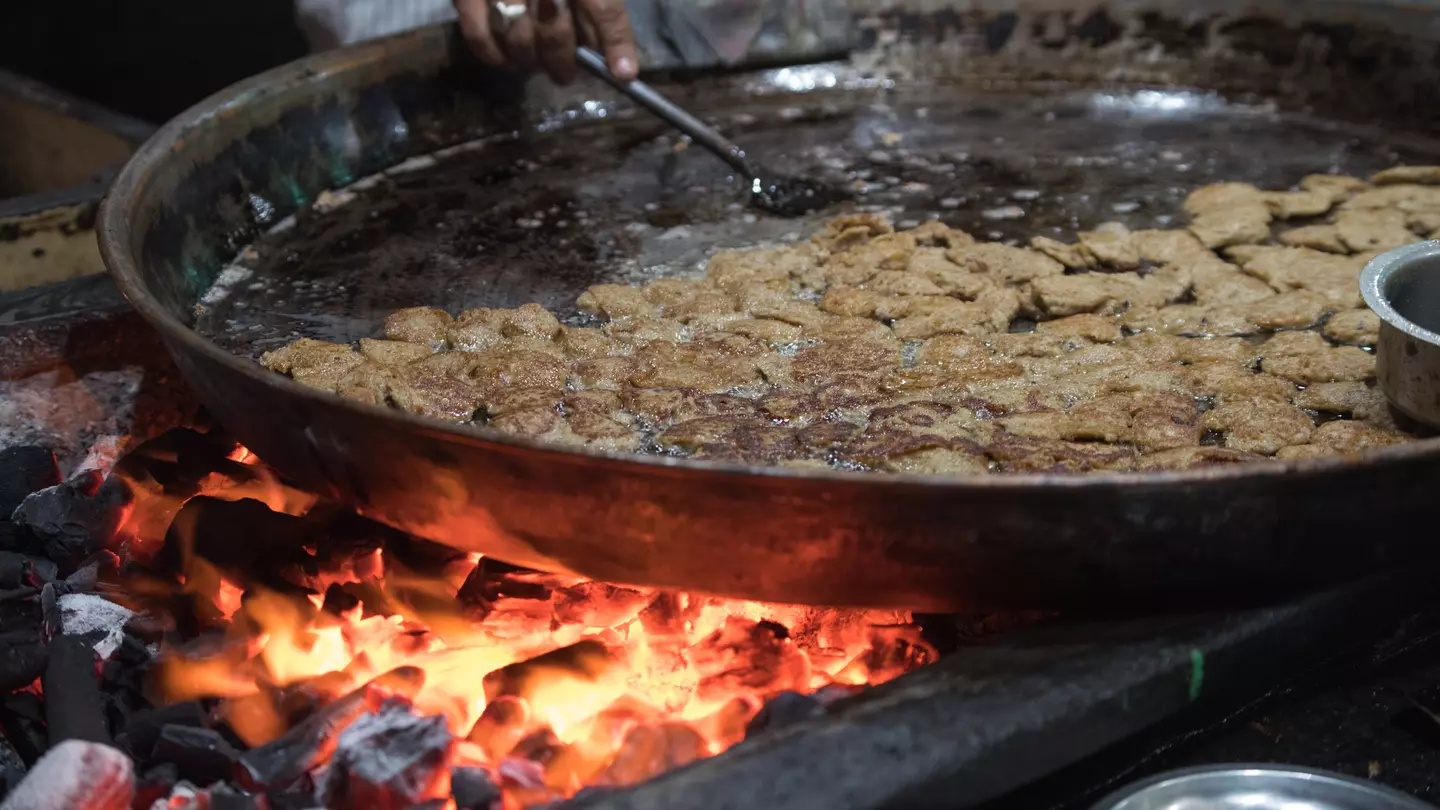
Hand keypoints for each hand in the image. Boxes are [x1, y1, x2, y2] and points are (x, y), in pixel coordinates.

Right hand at [453, 0, 637, 84]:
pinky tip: (505, 59)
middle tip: (565, 75)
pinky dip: (493, 55)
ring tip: (536, 63)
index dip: (615, 41)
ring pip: (521, 41)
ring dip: (532, 62)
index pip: (603, 6)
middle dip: (563, 63)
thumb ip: (595, 4)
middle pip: (557, 31)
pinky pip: (480, 37)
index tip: (623, 73)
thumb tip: (609, 50)